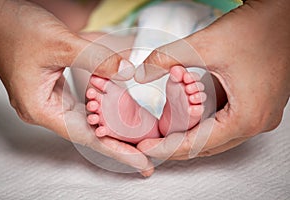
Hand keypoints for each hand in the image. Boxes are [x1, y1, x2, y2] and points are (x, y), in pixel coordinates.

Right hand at [0, 1, 152, 175]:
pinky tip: (117, 116)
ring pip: (87, 121)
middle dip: (119, 144)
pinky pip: (82, 107)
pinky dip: (101, 111)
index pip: (86, 137)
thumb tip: (127, 72)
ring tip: (137, 141)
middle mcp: (45, 110)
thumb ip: (96, 58)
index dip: (116, 150)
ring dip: (111, 129)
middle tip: (147, 156)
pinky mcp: (54, 91)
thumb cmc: (16, 29)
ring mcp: (49, 101)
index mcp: (40, 108)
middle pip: (89, 133)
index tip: (141, 162)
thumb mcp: (61, 43)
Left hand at [136, 0, 289, 159]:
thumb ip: (167, 59)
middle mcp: (257, 122)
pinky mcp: (259, 105)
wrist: (282, 14)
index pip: (198, 144)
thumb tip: (141, 74)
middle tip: (151, 141)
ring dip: (191, 133)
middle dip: (177, 144)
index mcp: (246, 117)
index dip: (168, 147)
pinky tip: (187, 115)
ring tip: (164, 129)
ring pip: (217, 136)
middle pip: (208, 146)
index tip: (146, 147)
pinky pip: (226, 123)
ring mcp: (261, 115)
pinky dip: (204, 122)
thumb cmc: (255, 28)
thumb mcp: (204, 44)